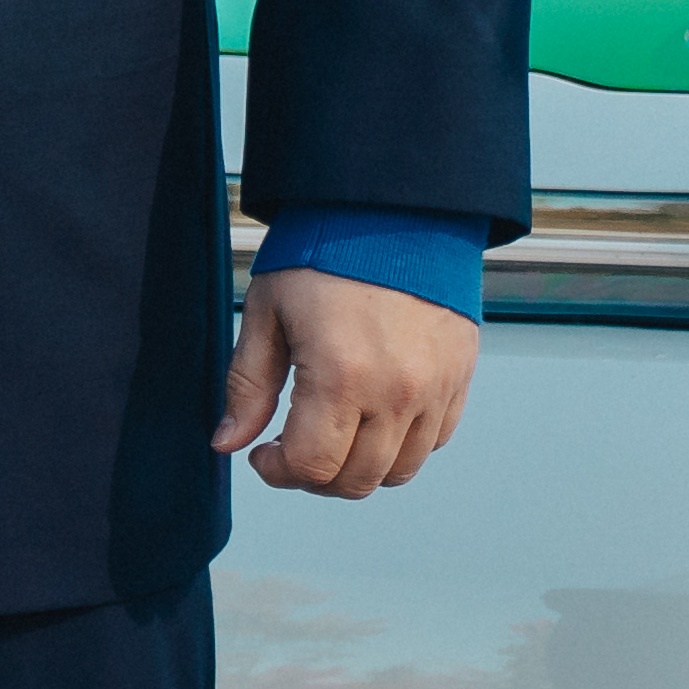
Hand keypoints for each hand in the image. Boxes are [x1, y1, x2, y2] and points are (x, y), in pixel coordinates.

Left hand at [226, 263, 477, 499]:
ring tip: (336, 432)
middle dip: (315, 475)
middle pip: (356, 480)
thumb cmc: (327, 251)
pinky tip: (374, 414)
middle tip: (295, 446)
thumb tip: (229, 444)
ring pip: (398, 470)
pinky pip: (433, 440)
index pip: (312, 467)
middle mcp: (396, 391)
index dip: (277, 472)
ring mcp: (436, 387)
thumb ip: (247, 386)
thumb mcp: (268, 312)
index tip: (263, 453)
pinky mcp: (460, 375)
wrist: (397, 207)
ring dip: (360, 466)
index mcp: (341, 376)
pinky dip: (401, 443)